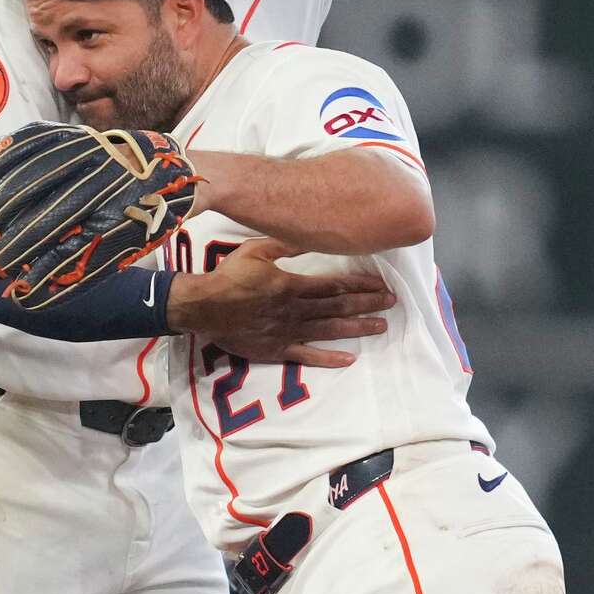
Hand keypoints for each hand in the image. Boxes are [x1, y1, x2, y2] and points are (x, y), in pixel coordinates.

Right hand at [166, 237, 394, 364]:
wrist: (202, 307)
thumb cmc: (229, 275)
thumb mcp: (257, 250)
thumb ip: (286, 244)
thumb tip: (312, 234)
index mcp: (292, 286)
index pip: (334, 286)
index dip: (360, 285)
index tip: (381, 284)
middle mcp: (295, 310)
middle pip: (338, 307)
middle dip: (368, 304)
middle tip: (392, 303)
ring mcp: (288, 332)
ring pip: (329, 330)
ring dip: (357, 328)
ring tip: (381, 327)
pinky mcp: (277, 350)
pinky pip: (306, 356)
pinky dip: (328, 359)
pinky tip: (348, 359)